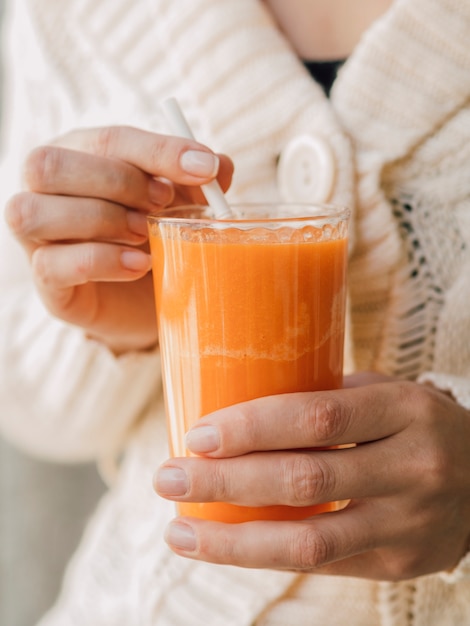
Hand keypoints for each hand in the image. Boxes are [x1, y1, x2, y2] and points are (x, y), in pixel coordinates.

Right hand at [5, 126, 232, 352]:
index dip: (157, 150)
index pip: (105, 138)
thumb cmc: (154, 238)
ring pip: (33, 211)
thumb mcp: (179, 205)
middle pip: (49, 164)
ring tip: (145, 235)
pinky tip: (139, 265)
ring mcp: (35, 238)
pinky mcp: (46, 281)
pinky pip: (51, 265)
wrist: (145, 300)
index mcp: (76, 156)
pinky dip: (102, 261)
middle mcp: (43, 191)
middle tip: (163, 205)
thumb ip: (196, 183)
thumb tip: (220, 165)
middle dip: (118, 181)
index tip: (204, 168)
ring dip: (101, 219)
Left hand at [155, 373, 469, 580]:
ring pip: (308, 543)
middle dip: (225, 483)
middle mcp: (410, 468)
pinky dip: (264, 556)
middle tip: (167, 479)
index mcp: (403, 410)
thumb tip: (239, 410)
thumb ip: (326, 401)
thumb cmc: (418, 424)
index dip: (252, 428)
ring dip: (233, 541)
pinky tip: (224, 545)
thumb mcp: (385, 394)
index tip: (198, 435)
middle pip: (303, 480)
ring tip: (179, 532)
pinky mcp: (397, 564)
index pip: (318, 418)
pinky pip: (320, 563)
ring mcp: (407, 524)